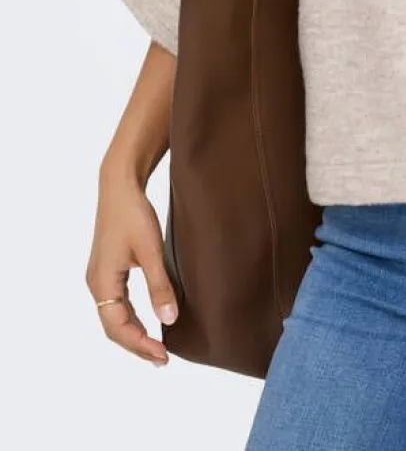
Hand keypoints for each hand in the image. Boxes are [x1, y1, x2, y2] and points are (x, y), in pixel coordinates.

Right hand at [86, 169, 178, 366]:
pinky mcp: (107, 270)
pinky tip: (147, 321)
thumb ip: (159, 286)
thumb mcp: (151, 251)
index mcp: (102, 283)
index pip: (118, 327)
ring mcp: (100, 278)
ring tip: (156, 347)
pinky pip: (116, 304)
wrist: (120, 186)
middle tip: (162, 359)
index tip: (163, 356)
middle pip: (113, 327)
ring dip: (134, 333)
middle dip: (137, 345)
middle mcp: (96, 284)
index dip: (140, 345)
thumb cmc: (133, 215)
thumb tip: (169, 320)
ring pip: (114, 317)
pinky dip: (131, 318)